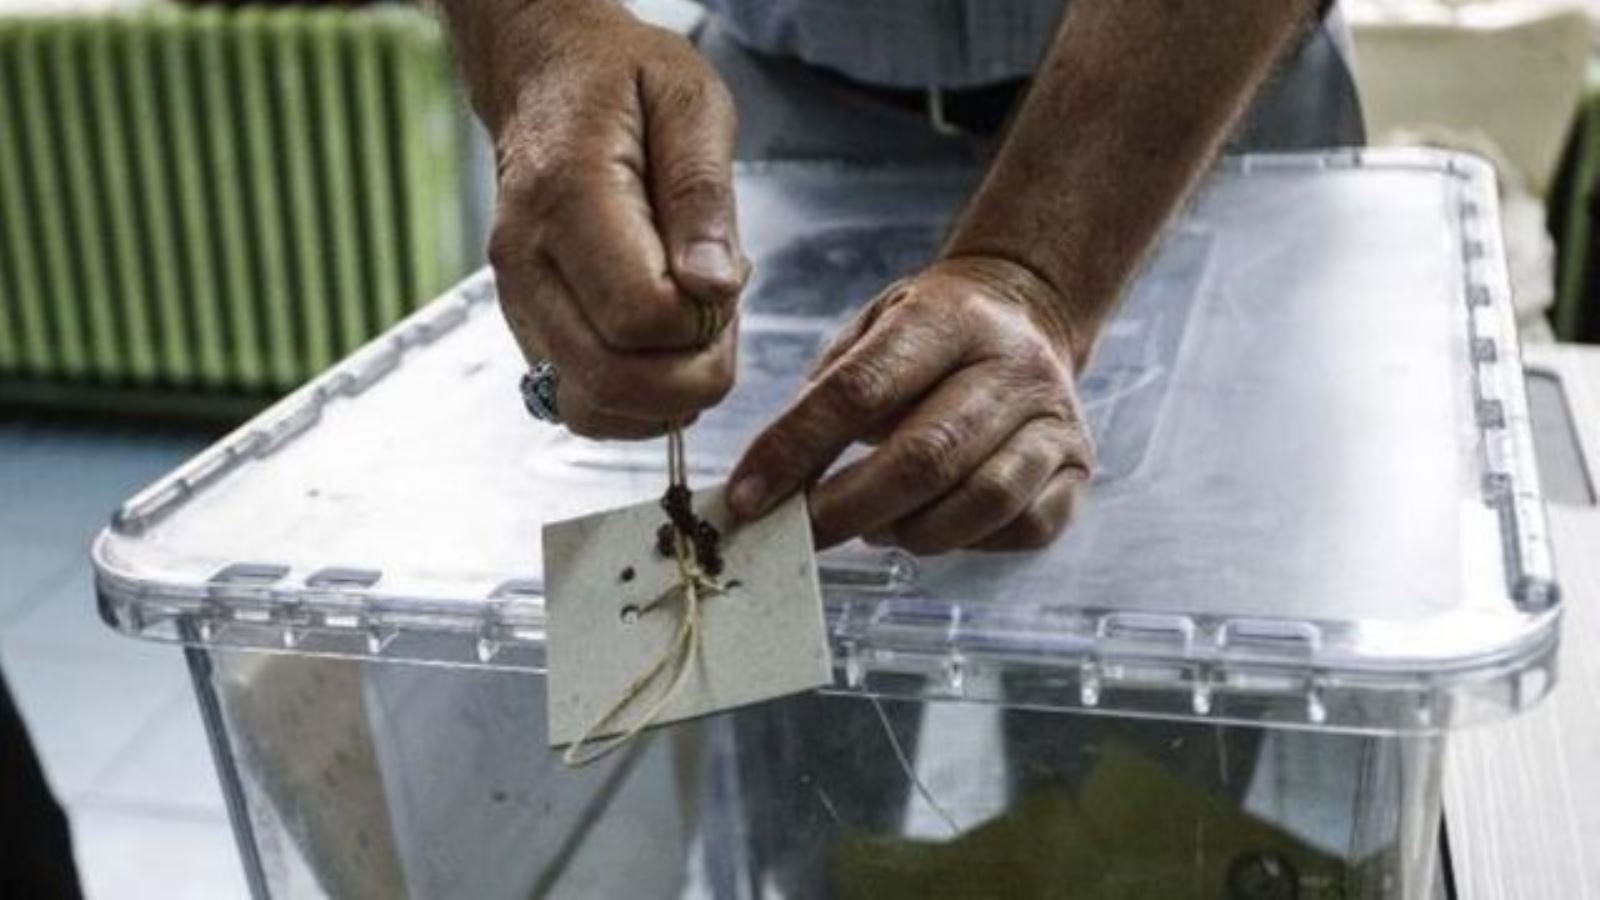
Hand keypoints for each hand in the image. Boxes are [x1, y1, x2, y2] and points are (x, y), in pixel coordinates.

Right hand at [477, 0, 749, 437]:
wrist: (547, 79)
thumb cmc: (624, 84)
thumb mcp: (689, 103)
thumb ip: (702, 195)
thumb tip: (713, 288)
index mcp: (566, 198)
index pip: (640, 315)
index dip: (700, 319)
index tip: (721, 278)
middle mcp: (527, 264)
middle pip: (611, 379)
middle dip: (693, 375)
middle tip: (719, 319)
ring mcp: (520, 304)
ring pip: (592, 408)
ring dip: (666, 396)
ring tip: (691, 330)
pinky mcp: (528, 331)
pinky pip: (581, 405)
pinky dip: (637, 402)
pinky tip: (662, 350)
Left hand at [727, 257, 1095, 552]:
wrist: (1027, 312)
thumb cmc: (930, 334)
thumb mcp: (872, 331)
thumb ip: (825, 395)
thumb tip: (768, 482)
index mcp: (948, 317)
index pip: (860, 389)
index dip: (796, 449)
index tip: (748, 496)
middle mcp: (1012, 364)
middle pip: (925, 456)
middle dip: (847, 508)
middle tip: (802, 533)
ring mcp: (1054, 418)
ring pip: (981, 499)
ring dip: (910, 530)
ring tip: (873, 526)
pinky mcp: (1077, 464)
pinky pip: (1025, 525)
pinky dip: (970, 542)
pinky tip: (935, 526)